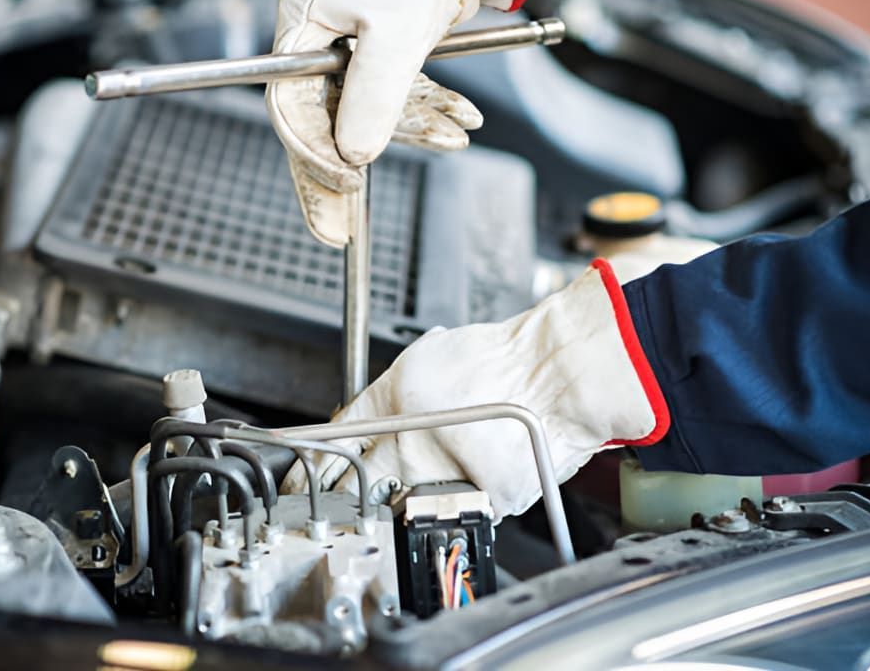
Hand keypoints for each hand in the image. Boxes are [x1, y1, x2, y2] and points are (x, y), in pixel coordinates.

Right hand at [266, 0, 529, 245]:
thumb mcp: (393, 36)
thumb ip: (371, 98)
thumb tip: (353, 155)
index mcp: (302, 28)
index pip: (291, 108)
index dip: (312, 156)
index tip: (342, 188)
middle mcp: (321, 42)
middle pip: (323, 122)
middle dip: (342, 173)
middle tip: (342, 227)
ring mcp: (355, 50)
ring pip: (371, 113)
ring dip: (415, 130)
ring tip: (452, 138)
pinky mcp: (388, 54)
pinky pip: (401, 97)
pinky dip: (430, 110)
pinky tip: (460, 120)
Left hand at [282, 238, 716, 519]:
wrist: (564, 370)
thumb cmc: (504, 358)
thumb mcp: (427, 359)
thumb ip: (384, 398)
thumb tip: (352, 428)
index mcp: (397, 396)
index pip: (337, 444)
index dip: (315, 470)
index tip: (305, 486)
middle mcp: (419, 434)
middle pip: (366, 484)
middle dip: (359, 494)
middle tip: (363, 495)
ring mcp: (453, 469)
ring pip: (411, 504)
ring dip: (415, 498)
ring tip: (444, 469)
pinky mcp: (489, 495)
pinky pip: (462, 510)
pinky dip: (466, 499)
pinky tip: (479, 471)